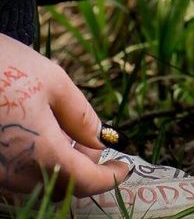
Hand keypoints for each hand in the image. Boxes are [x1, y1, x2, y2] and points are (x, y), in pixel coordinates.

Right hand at [0, 33, 128, 196]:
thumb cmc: (5, 66)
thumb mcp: (54, 81)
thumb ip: (80, 115)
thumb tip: (100, 138)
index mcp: (40, 150)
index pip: (84, 180)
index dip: (108, 178)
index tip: (123, 167)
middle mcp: (15, 172)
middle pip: (61, 186)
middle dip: (84, 168)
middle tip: (93, 141)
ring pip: (37, 183)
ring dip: (59, 166)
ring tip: (65, 133)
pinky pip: (15, 178)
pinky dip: (35, 164)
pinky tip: (39, 135)